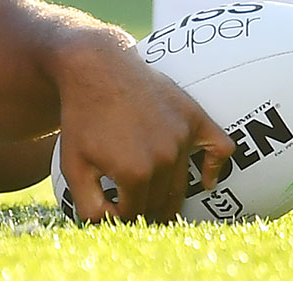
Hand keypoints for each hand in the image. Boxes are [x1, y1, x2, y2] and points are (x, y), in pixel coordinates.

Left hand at [54, 30, 234, 222]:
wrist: (96, 67)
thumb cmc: (81, 116)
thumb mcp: (72, 164)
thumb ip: (89, 205)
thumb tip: (110, 226)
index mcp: (135, 173)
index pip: (136, 214)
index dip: (121, 216)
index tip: (110, 209)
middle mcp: (165, 158)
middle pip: (163, 202)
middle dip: (147, 210)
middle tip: (134, 208)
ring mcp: (183, 137)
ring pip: (183, 182)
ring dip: (170, 194)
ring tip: (156, 199)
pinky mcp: (194, 117)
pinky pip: (220, 149)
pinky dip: (214, 166)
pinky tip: (205, 180)